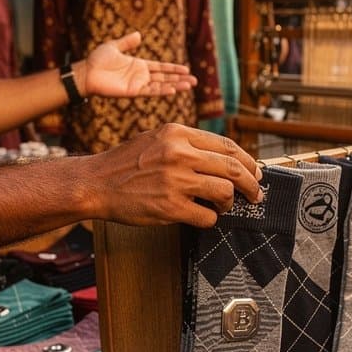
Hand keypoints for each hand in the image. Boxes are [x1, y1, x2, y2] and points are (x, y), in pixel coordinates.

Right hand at [78, 124, 262, 227]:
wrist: (96, 183)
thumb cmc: (126, 163)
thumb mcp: (156, 138)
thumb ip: (186, 143)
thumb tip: (223, 157)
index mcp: (178, 133)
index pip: (227, 145)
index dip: (247, 161)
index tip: (255, 171)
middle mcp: (179, 154)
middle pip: (233, 168)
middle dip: (251, 183)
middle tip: (255, 193)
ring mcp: (175, 181)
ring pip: (225, 192)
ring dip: (230, 202)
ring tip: (224, 205)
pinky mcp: (170, 207)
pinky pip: (207, 216)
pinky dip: (210, 219)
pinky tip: (203, 216)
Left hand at [82, 32, 197, 97]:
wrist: (87, 72)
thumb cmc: (98, 60)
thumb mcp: (114, 46)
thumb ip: (127, 42)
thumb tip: (139, 34)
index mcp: (139, 65)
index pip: (161, 68)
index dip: (173, 69)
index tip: (186, 69)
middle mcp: (141, 76)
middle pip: (165, 78)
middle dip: (180, 79)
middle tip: (195, 81)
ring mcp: (138, 84)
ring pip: (161, 86)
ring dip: (176, 86)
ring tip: (190, 85)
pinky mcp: (133, 91)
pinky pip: (151, 91)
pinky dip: (162, 91)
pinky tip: (173, 90)